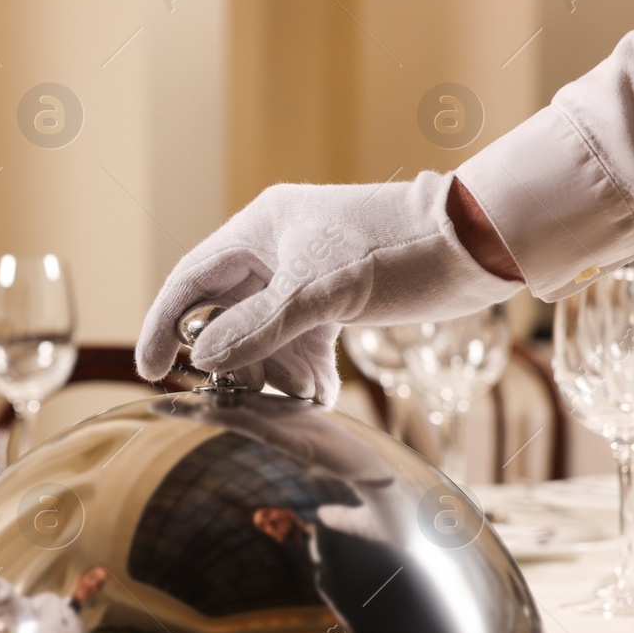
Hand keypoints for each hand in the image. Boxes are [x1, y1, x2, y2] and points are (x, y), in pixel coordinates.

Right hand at [136, 171, 517, 402]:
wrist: (482, 244)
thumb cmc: (401, 248)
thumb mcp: (320, 291)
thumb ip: (257, 327)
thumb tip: (201, 360)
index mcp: (260, 229)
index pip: (191, 280)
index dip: (163, 325)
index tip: (151, 371)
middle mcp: (276, 251)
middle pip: (225, 313)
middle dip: (228, 360)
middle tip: (227, 400)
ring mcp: (306, 277)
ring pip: (264, 335)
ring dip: (270, 373)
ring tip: (288, 403)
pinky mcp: (337, 301)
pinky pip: (300, 344)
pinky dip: (304, 373)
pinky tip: (317, 398)